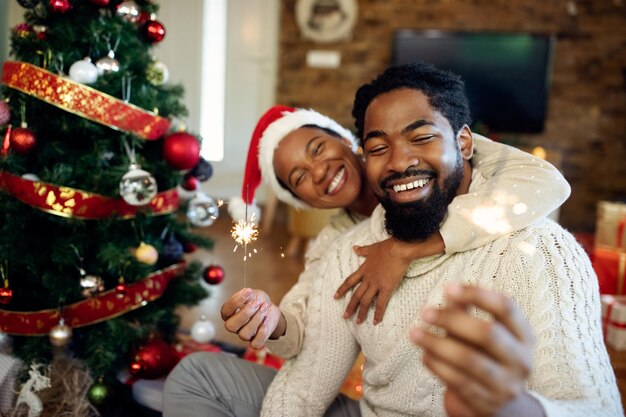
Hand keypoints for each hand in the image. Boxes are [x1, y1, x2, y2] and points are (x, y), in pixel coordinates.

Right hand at [220, 288, 285, 349]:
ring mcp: (244, 334)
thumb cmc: (258, 301)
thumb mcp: (253, 293)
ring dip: (256, 319)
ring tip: (264, 308)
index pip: (225, 310)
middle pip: (231, 326)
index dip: (235, 301)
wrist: (271, 309)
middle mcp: (234, 326)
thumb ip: (247, 294)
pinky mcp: (255, 341)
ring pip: (244, 334)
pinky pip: (255, 344)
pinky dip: (262, 332)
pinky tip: (266, 320)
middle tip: (257, 303)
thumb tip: (246, 293)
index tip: (248, 292)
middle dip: (245, 313)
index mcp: (229, 313)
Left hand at [335, 234, 443, 324]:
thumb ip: (363, 250)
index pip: (349, 281)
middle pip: (356, 295)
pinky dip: (378, 313)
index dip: (342, 289)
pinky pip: (381, 303)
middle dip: (350, 306)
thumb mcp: (372, 248)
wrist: (398, 249)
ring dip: (361, 312)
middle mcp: (367, 279)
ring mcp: (376, 284)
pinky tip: (376, 321)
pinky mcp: (386, 288)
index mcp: (363, 269)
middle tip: (345, 317)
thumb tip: (354, 248)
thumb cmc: (387, 247)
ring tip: (358, 322)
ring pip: (365, 301)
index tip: (335, 297)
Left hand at [410, 284, 539, 416]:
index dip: (477, 294)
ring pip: (469, 359)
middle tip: (425, 312)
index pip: (506, 307)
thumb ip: (467, 312)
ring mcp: (506, 384)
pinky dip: (437, 365)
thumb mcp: (482, 333)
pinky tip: (424, 354)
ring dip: (436, 343)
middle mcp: (521, 360)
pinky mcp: (487, 403)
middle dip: (452, 319)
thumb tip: (449, 291)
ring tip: (414, 333)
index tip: (448, 288)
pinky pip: (457, 380)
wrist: (499, 406)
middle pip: (488, 333)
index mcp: (524, 336)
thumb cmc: (486, 358)